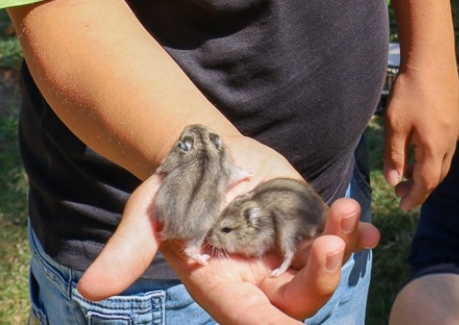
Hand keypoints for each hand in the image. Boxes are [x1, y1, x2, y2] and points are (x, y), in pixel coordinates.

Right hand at [79, 137, 379, 323]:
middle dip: (318, 279)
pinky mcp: (306, 226)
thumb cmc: (171, 188)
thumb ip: (127, 252)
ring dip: (339, 247)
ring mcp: (287, 255)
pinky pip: (336, 239)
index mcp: (222, 288)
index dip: (274, 324)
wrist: (202, 151)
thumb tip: (89, 290)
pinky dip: (354, 237)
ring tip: (344, 210)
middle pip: (297, 302)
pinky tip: (369, 230)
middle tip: (327, 243)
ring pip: (321, 269)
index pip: (252, 321)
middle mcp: (259, 281)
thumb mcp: (146, 215)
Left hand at [382, 61, 458, 209]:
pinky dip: (433, 155)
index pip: (428, 183)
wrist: (432, 57)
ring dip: (427, 171)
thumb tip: (394, 181)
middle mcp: (451, 141)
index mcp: (436, 146)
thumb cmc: (410, 90)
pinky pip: (447, 145)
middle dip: (420, 187)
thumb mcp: (395, 124)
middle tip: (400, 192)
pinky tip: (420, 148)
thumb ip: (394, 155)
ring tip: (408, 172)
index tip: (401, 205)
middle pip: (438, 175)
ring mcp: (456, 128)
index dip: (415, 197)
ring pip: (444, 160)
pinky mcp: (456, 116)